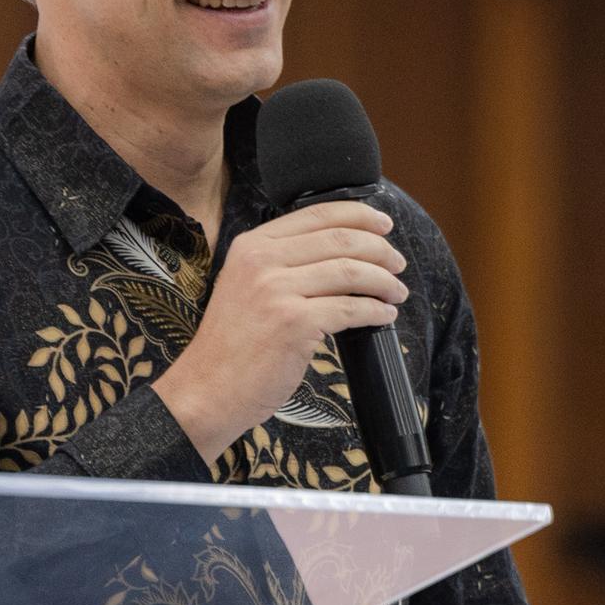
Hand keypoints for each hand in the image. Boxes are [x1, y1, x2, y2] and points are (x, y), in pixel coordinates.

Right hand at [153, 198, 404, 460]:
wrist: (207, 389)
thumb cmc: (231, 346)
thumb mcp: (245, 286)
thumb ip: (281, 264)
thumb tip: (340, 254)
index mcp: (252, 245)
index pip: (317, 215)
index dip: (359, 215)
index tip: (384, 224)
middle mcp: (262, 261)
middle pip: (340, 240)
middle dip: (380, 250)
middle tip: (397, 264)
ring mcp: (277, 290)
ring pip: (351, 272)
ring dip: (384, 281)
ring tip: (397, 292)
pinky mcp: (294, 323)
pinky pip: (350, 310)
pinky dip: (375, 311)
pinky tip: (384, 316)